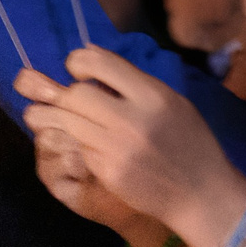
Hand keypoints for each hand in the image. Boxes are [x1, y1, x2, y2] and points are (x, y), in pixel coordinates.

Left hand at [14, 49, 245, 242]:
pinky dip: (73, 142)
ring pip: (67, 122)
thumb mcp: (171, 103)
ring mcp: (117, 148)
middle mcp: (133, 119)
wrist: (201, 193)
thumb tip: (89, 54)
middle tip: (62, 99)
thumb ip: (132, 82)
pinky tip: (79, 142)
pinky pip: (76, 147)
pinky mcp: (106, 171)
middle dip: (64, 95)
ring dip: (52, 117)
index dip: (78, 61)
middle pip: (75, 94)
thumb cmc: (188, 143)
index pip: (100, 63)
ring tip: (44, 115)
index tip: (75, 68)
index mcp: (153, 95)